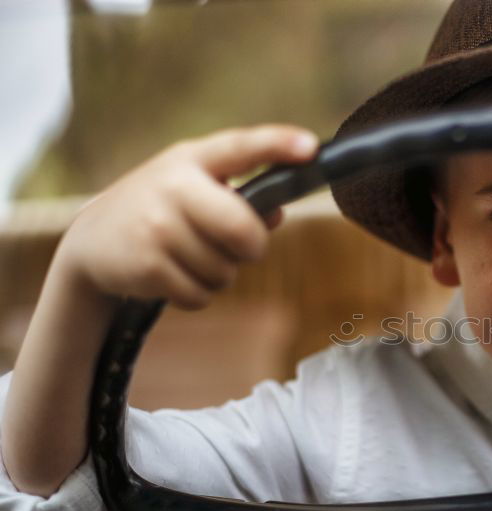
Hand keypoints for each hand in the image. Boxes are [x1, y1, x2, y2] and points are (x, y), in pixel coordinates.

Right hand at [53, 124, 318, 309]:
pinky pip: (201, 294)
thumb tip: (277, 213)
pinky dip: (195, 293)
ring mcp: (157, 225)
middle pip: (242, 229)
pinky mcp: (147, 264)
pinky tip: (172, 275)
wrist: (91, 241)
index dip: (277, 145)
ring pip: (224, 270)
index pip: (240, 146)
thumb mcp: (193, 189)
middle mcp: (173, 186)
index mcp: (192, 159)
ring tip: (189, 257)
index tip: (311, 148)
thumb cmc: (160, 210)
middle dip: (251, 248)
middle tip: (241, 248)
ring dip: (218, 274)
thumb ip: (239, 197)